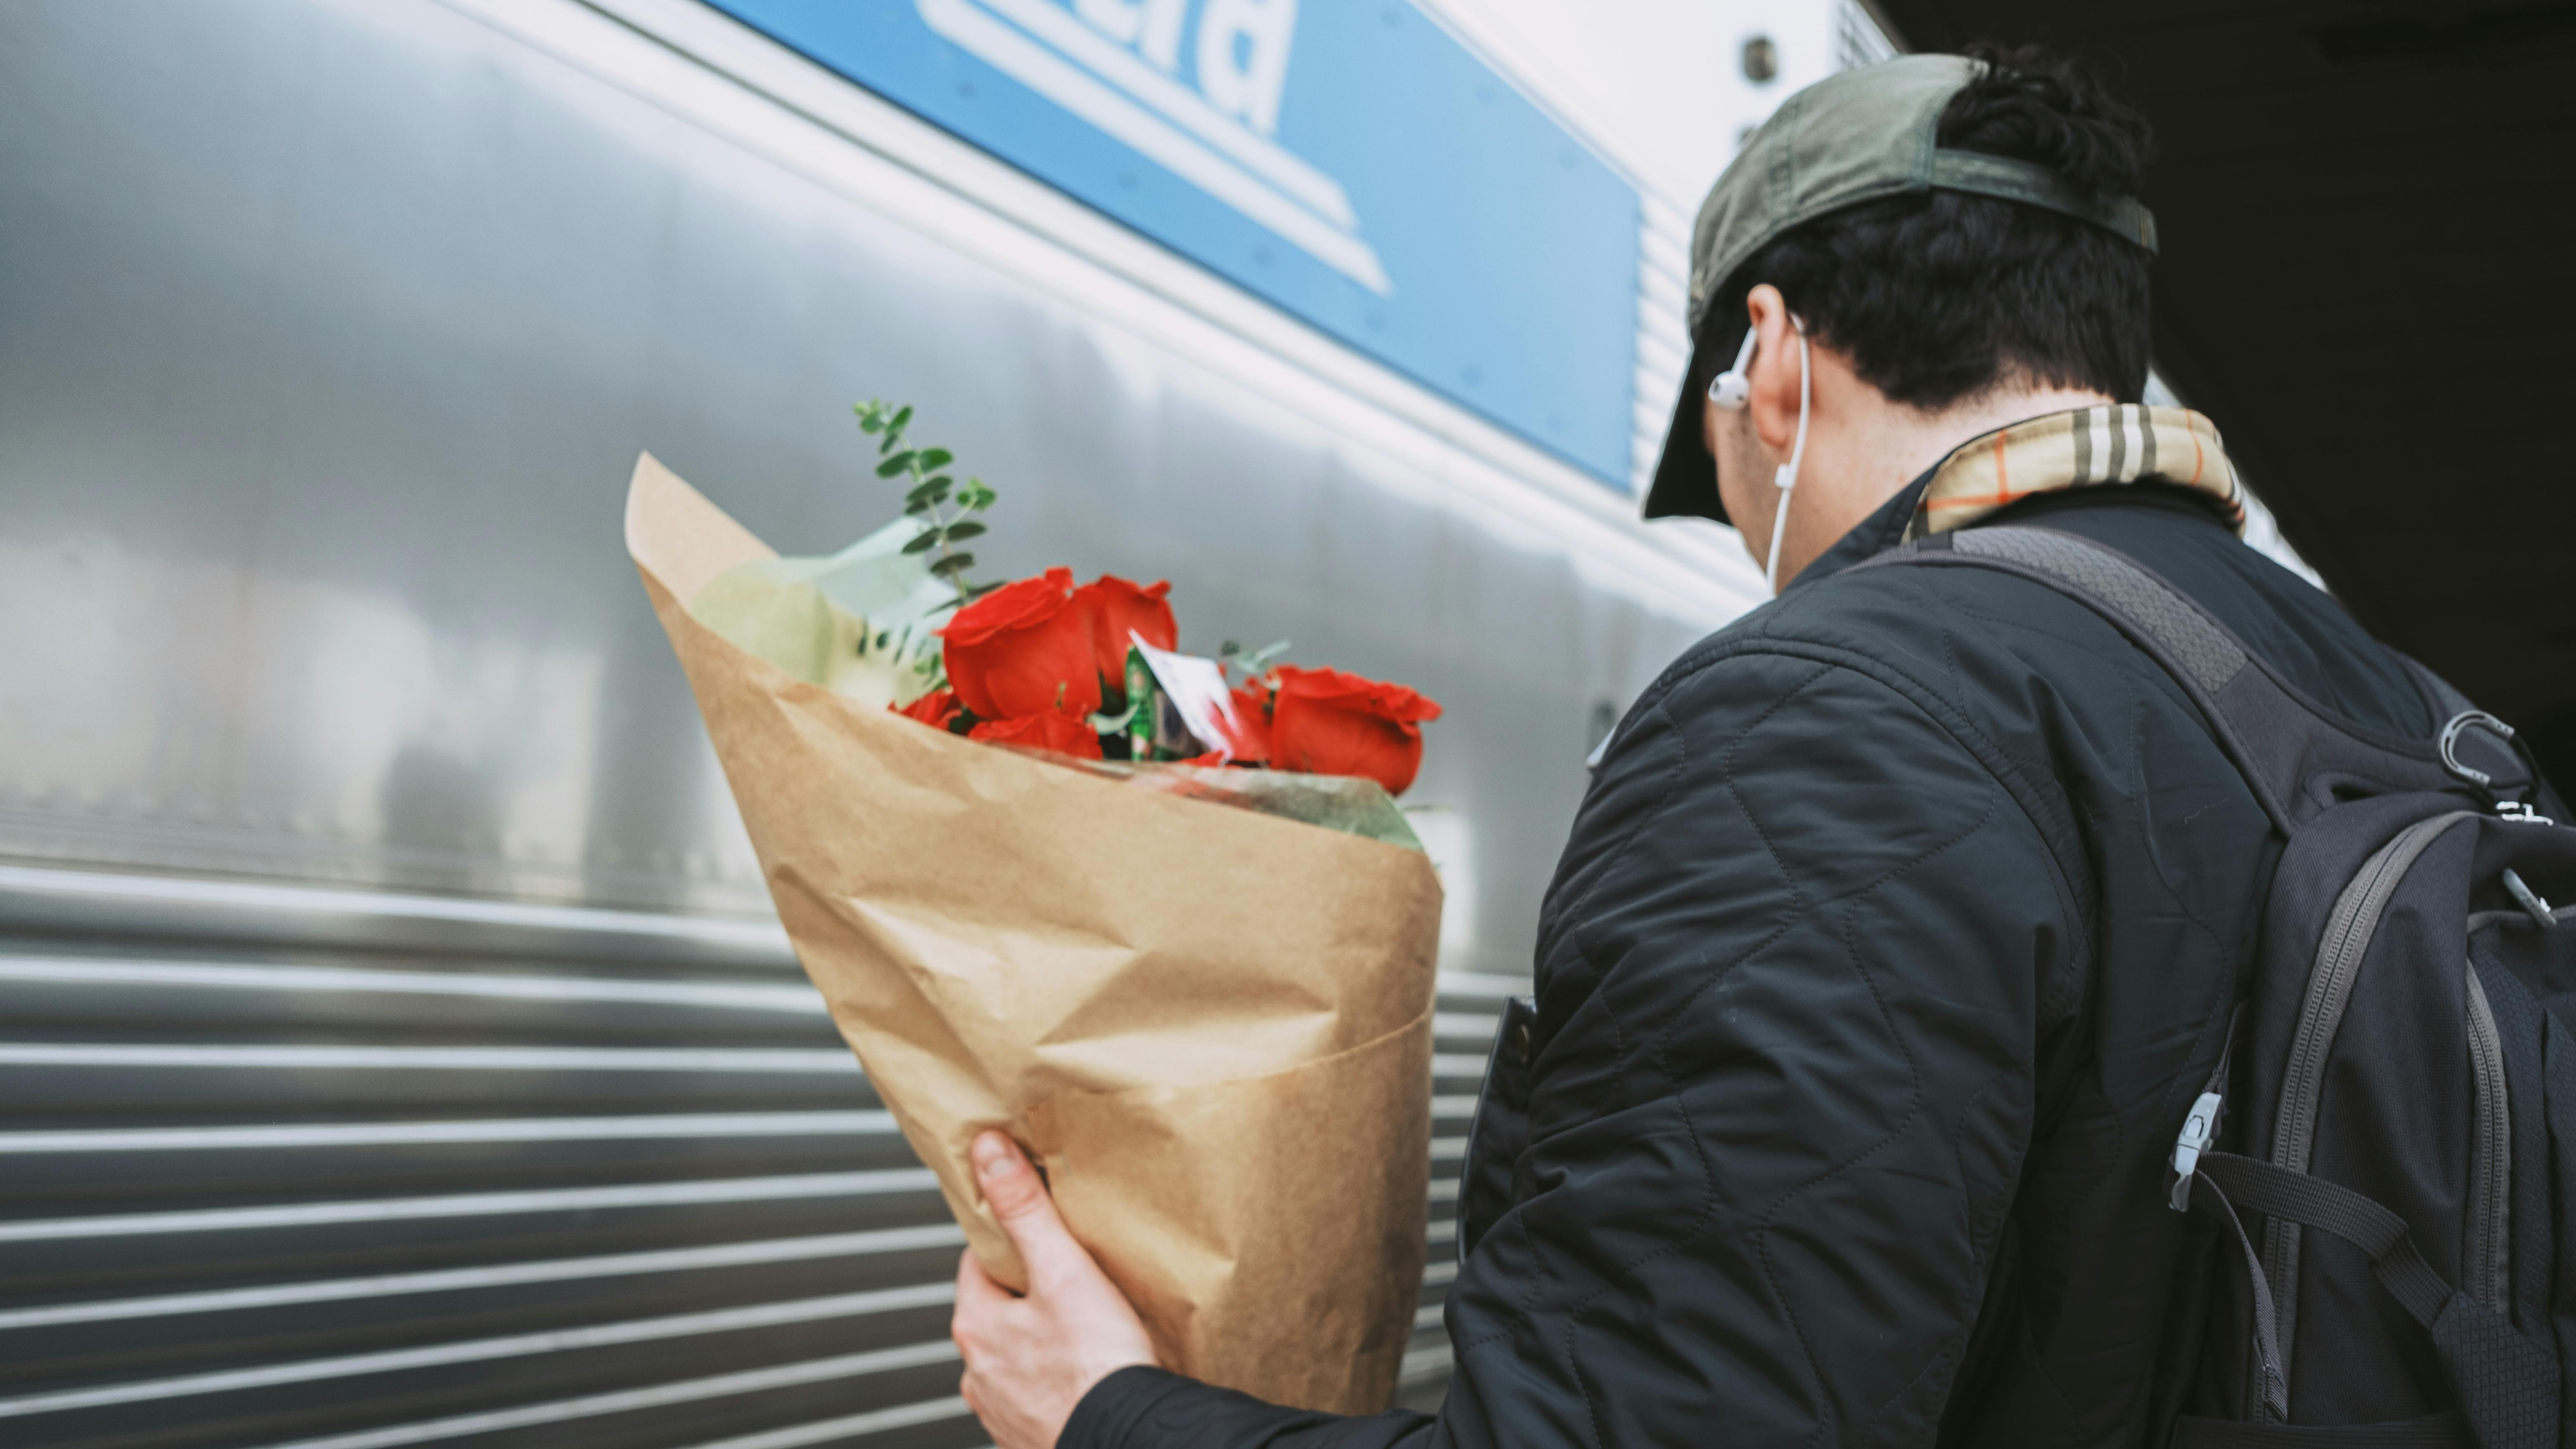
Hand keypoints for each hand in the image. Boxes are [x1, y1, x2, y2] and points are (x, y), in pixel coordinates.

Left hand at [952, 1130, 1160, 1448]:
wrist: (1128, 1439)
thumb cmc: (1098, 1364)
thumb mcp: (1063, 1270)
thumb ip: (1025, 1209)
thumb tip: (988, 1152)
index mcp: (976, 1325)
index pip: (978, 1262)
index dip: (1010, 1241)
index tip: (1040, 1234)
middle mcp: (977, 1373)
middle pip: (996, 1311)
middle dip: (1028, 1294)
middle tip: (1073, 1281)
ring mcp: (1000, 1412)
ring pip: (1014, 1357)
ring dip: (1039, 1342)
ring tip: (1085, 1331)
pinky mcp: (1028, 1439)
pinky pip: (1035, 1397)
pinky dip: (1055, 1383)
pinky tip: (1087, 1376)